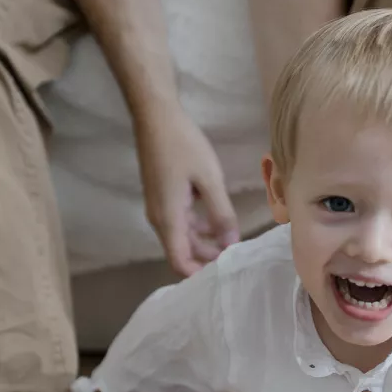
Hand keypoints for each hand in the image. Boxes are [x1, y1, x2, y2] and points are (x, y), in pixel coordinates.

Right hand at [136, 106, 239, 277]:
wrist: (155, 117)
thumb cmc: (183, 145)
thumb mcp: (209, 179)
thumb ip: (220, 214)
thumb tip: (230, 244)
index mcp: (168, 218)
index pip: (179, 262)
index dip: (200, 273)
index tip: (225, 272)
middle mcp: (159, 218)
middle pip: (182, 251)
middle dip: (207, 258)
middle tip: (237, 257)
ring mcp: (158, 207)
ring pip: (181, 237)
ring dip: (204, 242)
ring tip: (232, 240)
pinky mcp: (162, 196)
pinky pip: (179, 221)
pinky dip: (197, 227)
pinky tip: (217, 220)